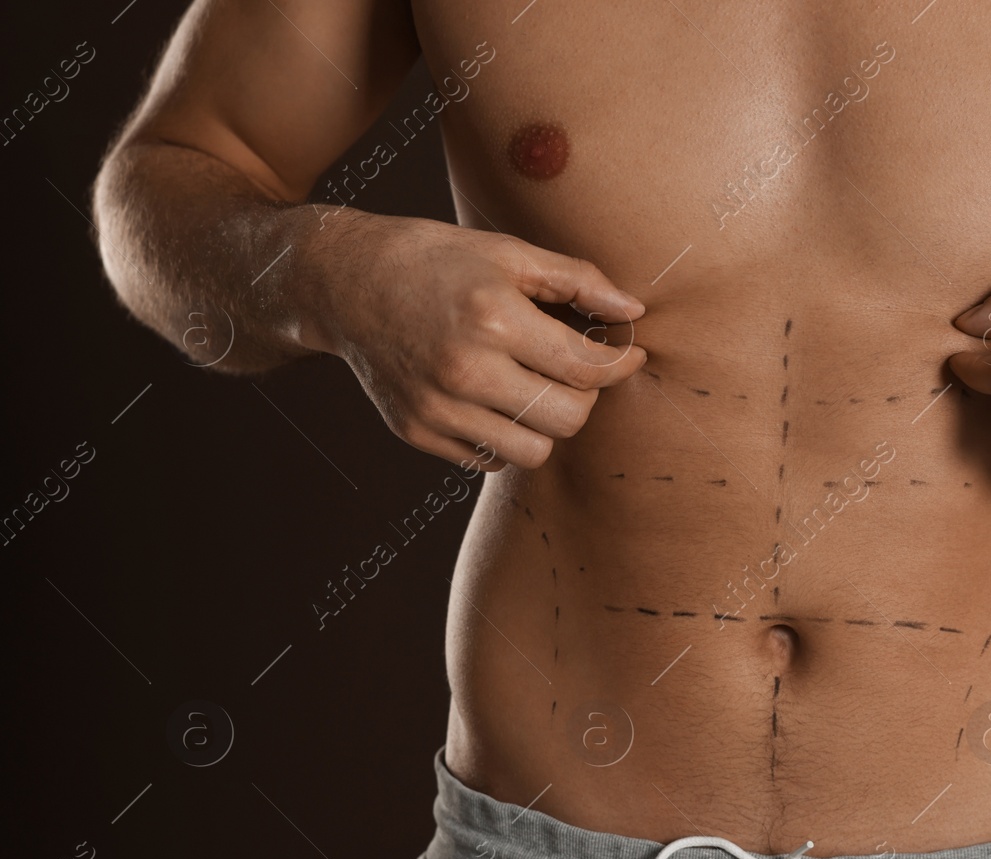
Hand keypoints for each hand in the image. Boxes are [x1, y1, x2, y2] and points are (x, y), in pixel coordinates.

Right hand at [305, 212, 646, 471]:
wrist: (344, 282)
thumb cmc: (435, 261)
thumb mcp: (508, 253)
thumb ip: (577, 281)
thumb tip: (633, 312)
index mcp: (493, 319)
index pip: (586, 369)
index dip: (620, 364)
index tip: (626, 353)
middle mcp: (464, 370)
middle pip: (567, 420)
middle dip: (584, 397)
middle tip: (573, 368)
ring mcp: (437, 408)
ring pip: (532, 452)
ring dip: (545, 422)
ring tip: (532, 384)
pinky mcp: (417, 432)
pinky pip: (489, 460)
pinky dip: (503, 436)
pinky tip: (492, 397)